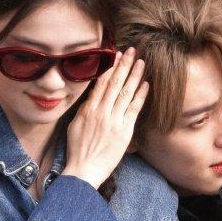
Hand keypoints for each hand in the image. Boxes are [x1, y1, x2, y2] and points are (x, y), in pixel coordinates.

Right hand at [63, 48, 148, 190]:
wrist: (84, 170)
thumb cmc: (78, 151)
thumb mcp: (75, 126)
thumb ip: (84, 110)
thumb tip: (90, 98)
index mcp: (88, 109)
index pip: (101, 83)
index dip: (110, 67)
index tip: (116, 55)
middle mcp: (101, 111)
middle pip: (115, 83)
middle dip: (124, 65)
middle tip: (131, 50)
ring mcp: (114, 120)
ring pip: (126, 92)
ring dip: (134, 75)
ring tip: (141, 62)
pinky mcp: (124, 131)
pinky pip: (134, 109)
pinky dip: (140, 95)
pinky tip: (146, 84)